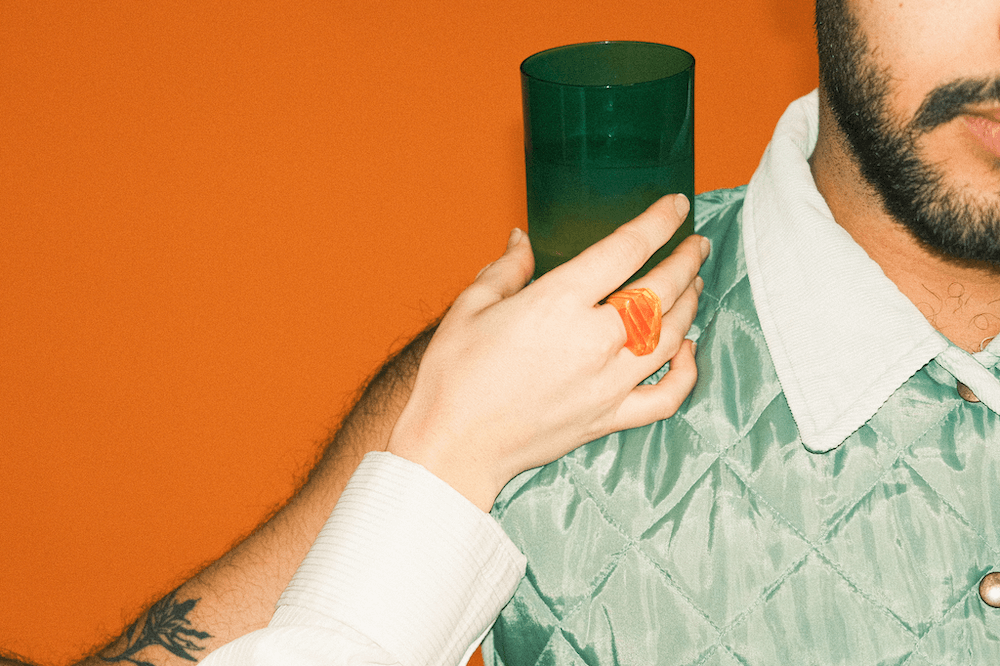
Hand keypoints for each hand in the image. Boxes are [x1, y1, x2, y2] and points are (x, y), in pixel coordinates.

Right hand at [387, 194, 707, 510]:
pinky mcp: (609, 418)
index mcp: (558, 304)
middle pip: (661, 290)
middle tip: (696, 243)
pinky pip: (667, 396)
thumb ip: (506, 269)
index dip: (659, 222)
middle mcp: (593, 341)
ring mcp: (607, 383)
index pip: (626, 250)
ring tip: (693, 283)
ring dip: (690, 304)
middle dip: (686, 260)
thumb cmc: (454, 377)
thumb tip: (522, 240)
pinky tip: (687, 349)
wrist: (454, 446)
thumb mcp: (470, 307)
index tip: (677, 205)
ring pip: (672, 336)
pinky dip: (686, 371)